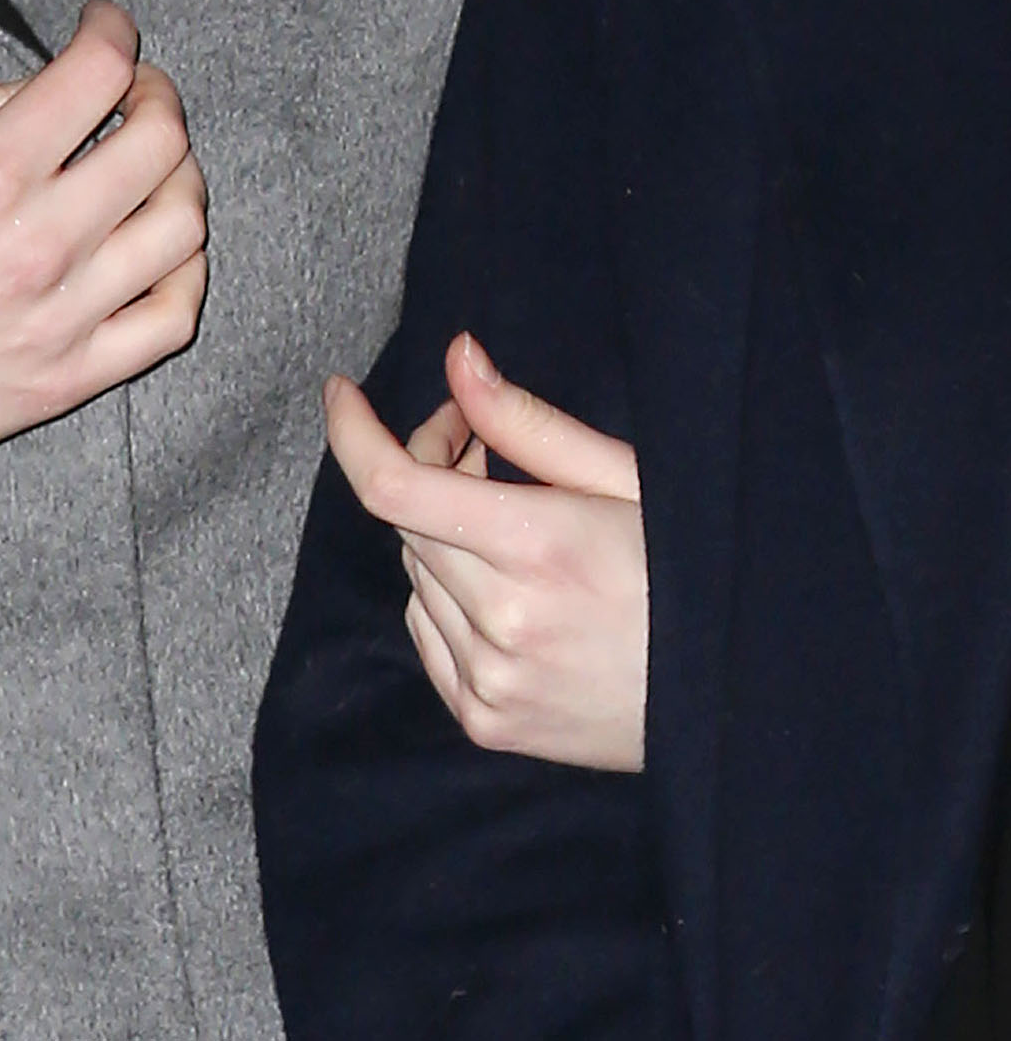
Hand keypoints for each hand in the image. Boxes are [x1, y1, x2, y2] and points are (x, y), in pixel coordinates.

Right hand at [0, 0, 207, 493]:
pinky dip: (186, 269)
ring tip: (150, 164)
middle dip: (157, 95)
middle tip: (132, 90)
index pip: (96, 74)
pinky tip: (160, 244)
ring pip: (182, 227)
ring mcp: (64, 317)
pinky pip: (171, 318)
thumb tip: (43, 88)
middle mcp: (38, 243)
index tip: (102, 25)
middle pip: (160, 143)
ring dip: (179, 175)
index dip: (112, 30)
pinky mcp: (71, 378)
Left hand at [322, 333, 648, 771]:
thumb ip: (526, 422)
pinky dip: (447, 599)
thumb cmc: (690, 576)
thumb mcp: (624, 480)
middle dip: (433, 471)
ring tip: (512, 527)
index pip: (393, 486)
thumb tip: (456, 357)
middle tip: (486, 453)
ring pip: (416, 573)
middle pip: (408, 520)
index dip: (353, 432)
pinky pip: (425, 632)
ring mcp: (491, 681)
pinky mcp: (487, 722)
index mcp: (537, 548)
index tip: (342, 392)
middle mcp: (503, 621)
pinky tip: (509, 592)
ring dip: (442, 538)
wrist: (739, 705)